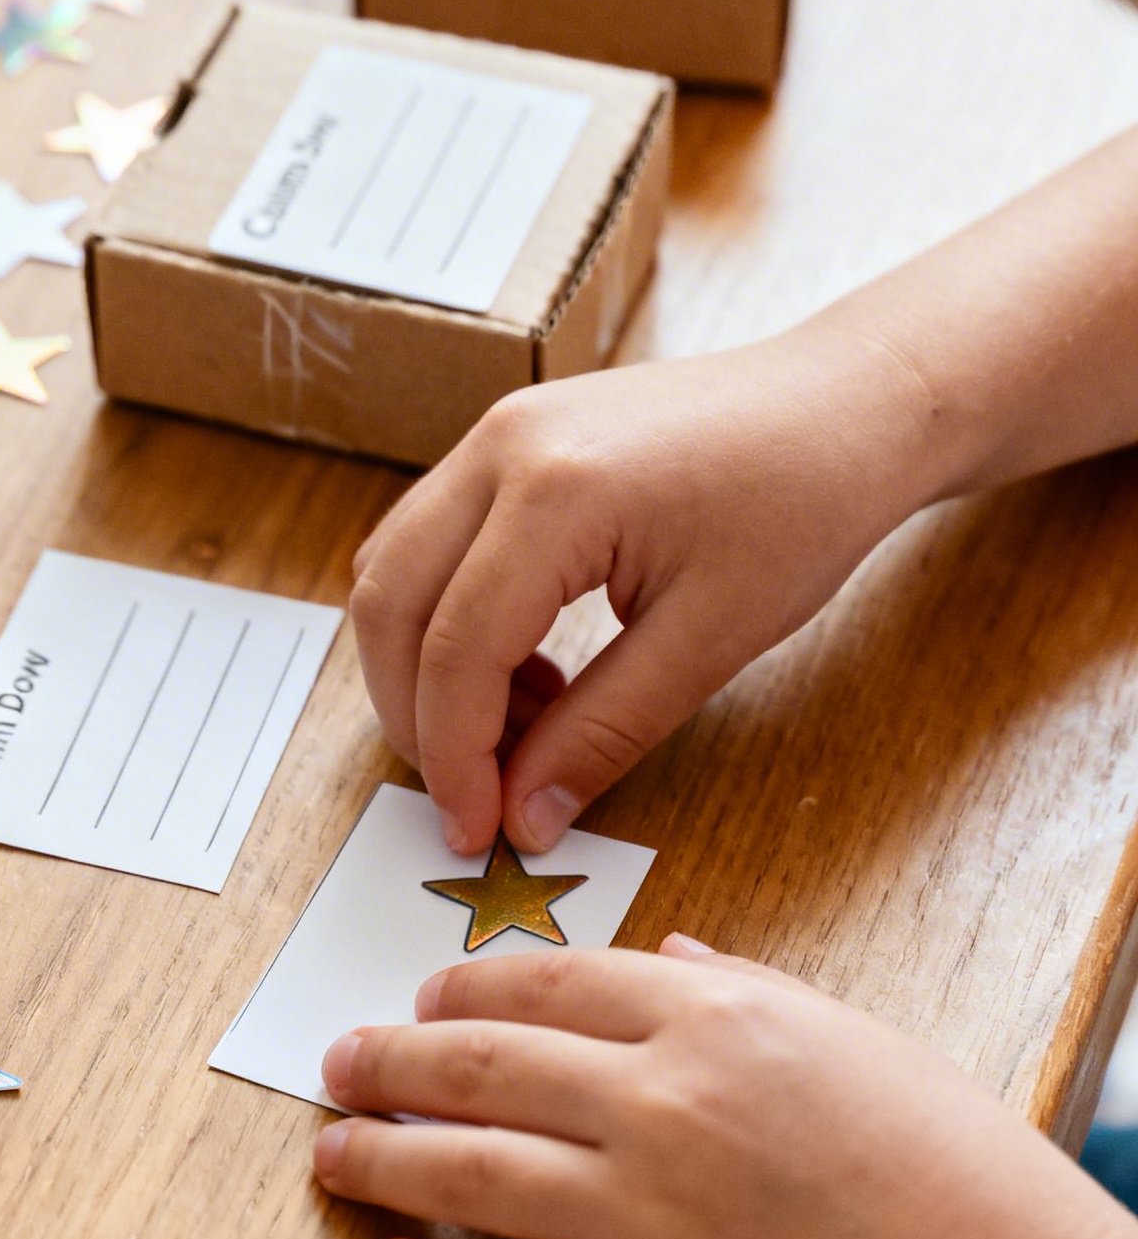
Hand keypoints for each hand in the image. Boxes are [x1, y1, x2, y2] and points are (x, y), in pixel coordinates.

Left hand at [311, 941, 1134, 1238]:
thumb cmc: (955, 1171)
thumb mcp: (856, 1039)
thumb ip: (746, 989)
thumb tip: (673, 953)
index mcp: (716, 1018)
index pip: (546, 981)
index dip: (461, 993)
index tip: (419, 1004)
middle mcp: (664, 1102)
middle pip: (479, 1067)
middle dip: (389, 1064)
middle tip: (338, 1066)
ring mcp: (648, 1216)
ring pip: (466, 1177)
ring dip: (378, 1161)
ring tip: (330, 1156)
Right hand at [349, 322, 937, 857]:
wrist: (847, 404)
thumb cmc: (802, 504)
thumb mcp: (710, 639)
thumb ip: (603, 732)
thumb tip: (526, 818)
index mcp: (554, 492)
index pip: (455, 649)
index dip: (454, 758)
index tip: (477, 835)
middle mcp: (503, 447)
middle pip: (391, 605)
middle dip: (416, 718)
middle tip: (472, 799)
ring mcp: (498, 434)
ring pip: (396, 570)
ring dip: (427, 670)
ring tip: (517, 736)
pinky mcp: (512, 442)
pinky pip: (435, 542)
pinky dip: (452, 622)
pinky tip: (531, 675)